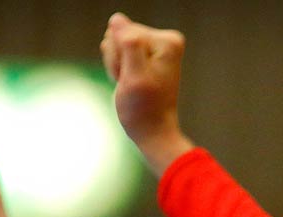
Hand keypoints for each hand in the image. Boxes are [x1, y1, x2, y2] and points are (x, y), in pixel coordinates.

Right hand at [100, 12, 195, 174]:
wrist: (151, 130)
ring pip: (113, 41)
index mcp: (168, 41)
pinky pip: (114, 49)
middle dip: (118, 59)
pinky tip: (128, 80)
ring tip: (130, 83)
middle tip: (131, 82)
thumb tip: (117, 19)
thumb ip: (129, 45)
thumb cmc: (144, 109)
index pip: (125, 31)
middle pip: (119, 33)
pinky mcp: (142, 53)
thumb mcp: (134, 77)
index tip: (135, 79)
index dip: (122, 57)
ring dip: (116, 64)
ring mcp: (152, 46)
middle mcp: (164, 39)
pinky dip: (116, 67)